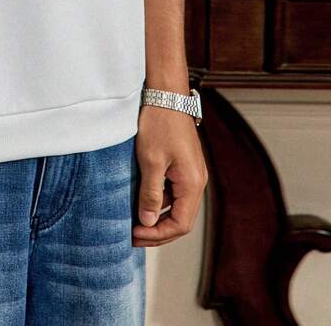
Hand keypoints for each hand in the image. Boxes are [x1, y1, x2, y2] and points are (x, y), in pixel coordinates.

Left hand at [132, 104, 207, 246]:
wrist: (166, 95)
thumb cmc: (159, 125)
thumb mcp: (150, 161)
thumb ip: (150, 194)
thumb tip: (147, 222)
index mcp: (193, 184)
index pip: (180, 225)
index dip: (157, 234)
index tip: (135, 235)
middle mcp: (197, 181)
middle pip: (180, 219)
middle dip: (157, 230)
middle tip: (133, 236)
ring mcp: (191, 173)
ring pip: (177, 206)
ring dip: (157, 216)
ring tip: (134, 222)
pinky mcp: (184, 165)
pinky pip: (174, 191)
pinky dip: (159, 201)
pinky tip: (141, 200)